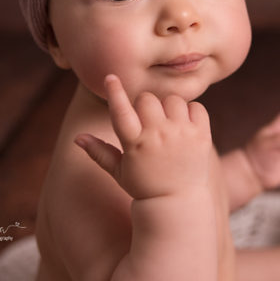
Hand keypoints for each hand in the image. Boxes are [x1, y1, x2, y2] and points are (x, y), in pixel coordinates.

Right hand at [74, 75, 213, 199]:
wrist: (177, 203)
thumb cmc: (144, 185)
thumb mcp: (119, 171)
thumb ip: (99, 152)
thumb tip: (78, 138)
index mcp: (135, 143)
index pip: (121, 112)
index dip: (115, 93)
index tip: (110, 77)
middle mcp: (158, 136)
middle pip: (147, 99)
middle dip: (145, 105)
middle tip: (149, 121)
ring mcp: (182, 135)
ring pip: (173, 100)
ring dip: (169, 108)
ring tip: (168, 125)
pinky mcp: (202, 136)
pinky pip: (197, 107)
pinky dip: (191, 112)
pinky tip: (185, 127)